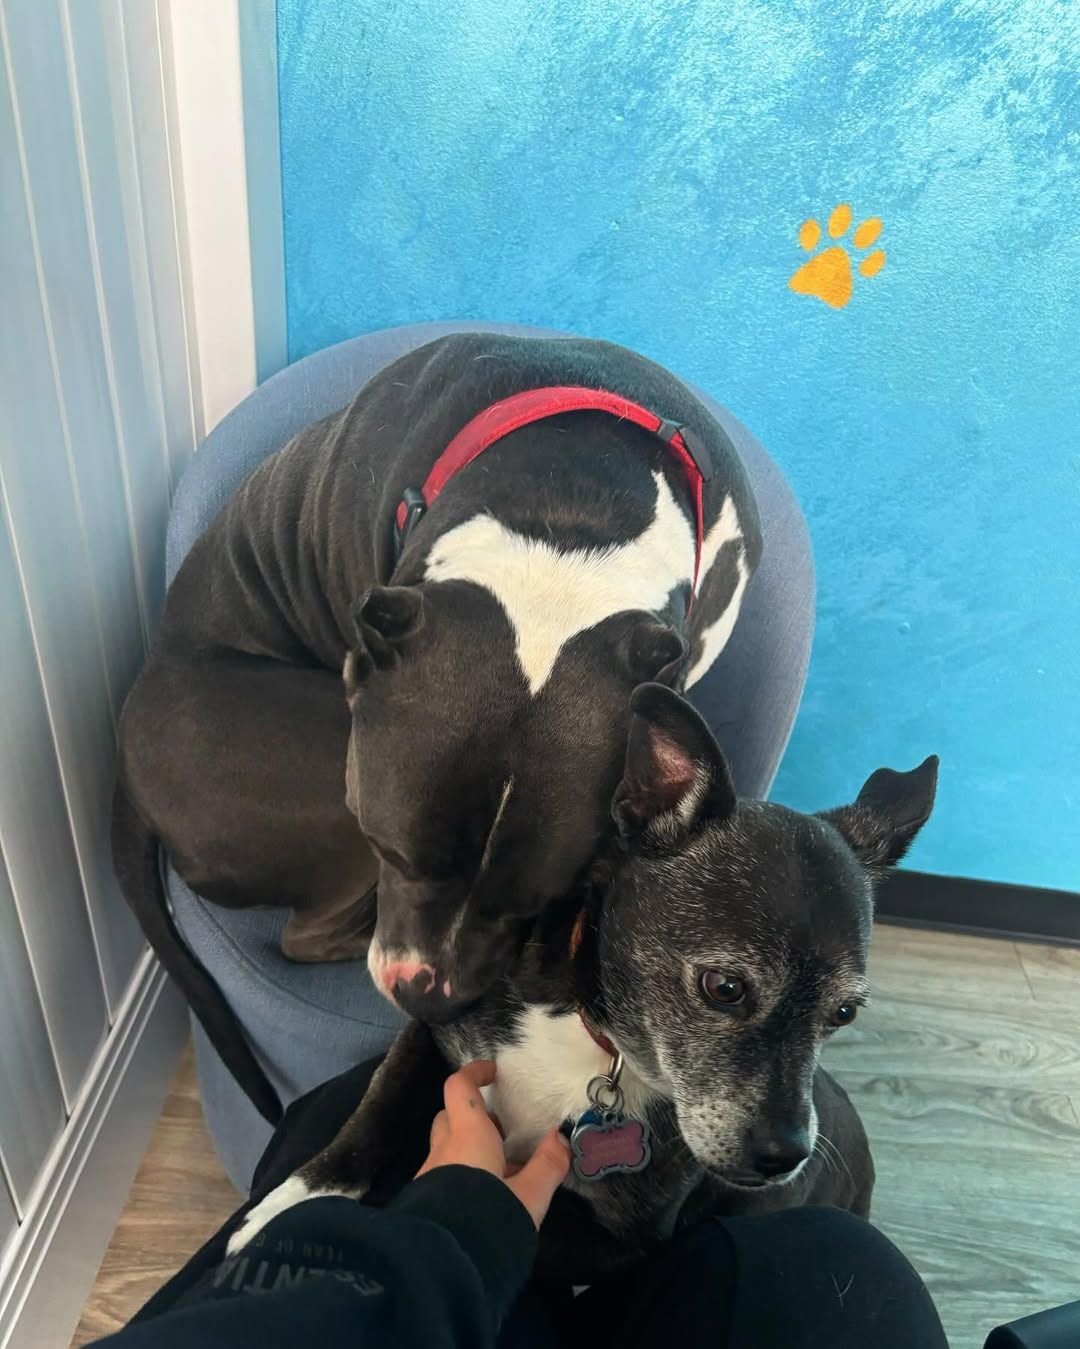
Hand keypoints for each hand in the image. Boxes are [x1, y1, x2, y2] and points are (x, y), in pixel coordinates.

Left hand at [415, 1061, 569, 1228]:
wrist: (441, 1266)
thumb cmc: (489, 1217)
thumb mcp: (531, 1195)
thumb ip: (547, 1165)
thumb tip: (559, 1138)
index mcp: (468, 1135)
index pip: (459, 1087)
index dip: (474, 1073)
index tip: (492, 1073)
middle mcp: (442, 1149)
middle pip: (448, 1116)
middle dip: (470, 1116)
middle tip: (498, 1131)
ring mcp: (428, 1176)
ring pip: (443, 1148)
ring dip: (464, 1149)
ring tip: (495, 1170)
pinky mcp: (423, 1202)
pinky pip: (440, 1175)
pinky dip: (457, 1174)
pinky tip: (478, 1198)